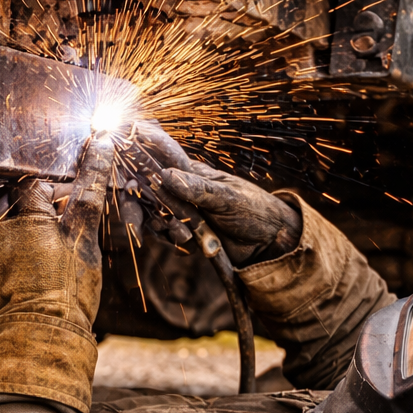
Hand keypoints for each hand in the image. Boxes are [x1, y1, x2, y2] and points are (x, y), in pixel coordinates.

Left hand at [0, 134, 113, 412]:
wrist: (38, 339)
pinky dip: (46, 254)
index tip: (89, 202)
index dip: (71, 189)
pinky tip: (63, 271)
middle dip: (62, 212)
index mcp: (18, 208)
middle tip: (85, 232)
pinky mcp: (4, 273)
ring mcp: (0, 250)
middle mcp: (2, 224)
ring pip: (33, 227)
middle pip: (37, 202)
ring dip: (56, 234)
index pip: (45, 180)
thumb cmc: (62, 287)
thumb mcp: (84, 233)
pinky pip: (26, 250)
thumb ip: (91, 187)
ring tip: (76, 255)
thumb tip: (102, 142)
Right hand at [161, 161, 301, 266]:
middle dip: (152, 211)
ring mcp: (188, 214)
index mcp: (194, 174)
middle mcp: (186, 192)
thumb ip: (197, 188)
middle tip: (159, 222)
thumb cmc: (255, 210)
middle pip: (155, 197)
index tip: (140, 188)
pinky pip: (172, 239)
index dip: (148, 176)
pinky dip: (176, 244)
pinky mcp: (191, 234)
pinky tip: (189, 245)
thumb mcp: (226, 197)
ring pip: (161, 220)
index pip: (163, 167)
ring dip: (169, 230)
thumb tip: (166, 175)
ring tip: (187, 235)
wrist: (271, 243)